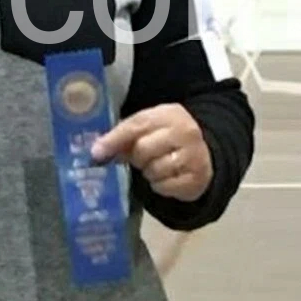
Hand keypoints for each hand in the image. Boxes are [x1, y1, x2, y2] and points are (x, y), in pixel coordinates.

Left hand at [91, 104, 212, 202]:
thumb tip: (97, 152)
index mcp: (167, 114)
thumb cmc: (165, 137)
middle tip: (139, 158)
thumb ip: (123, 135)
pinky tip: (165, 177)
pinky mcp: (197, 178)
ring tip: (154, 166)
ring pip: (154, 170)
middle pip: (143, 149)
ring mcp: (194, 155)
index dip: (114, 139)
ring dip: (147, 172)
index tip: (96, 154)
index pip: (136, 125)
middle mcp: (184, 132)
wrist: (204, 151)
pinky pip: (165, 187)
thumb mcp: (148, 127)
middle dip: (135, 157)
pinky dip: (159, 185)